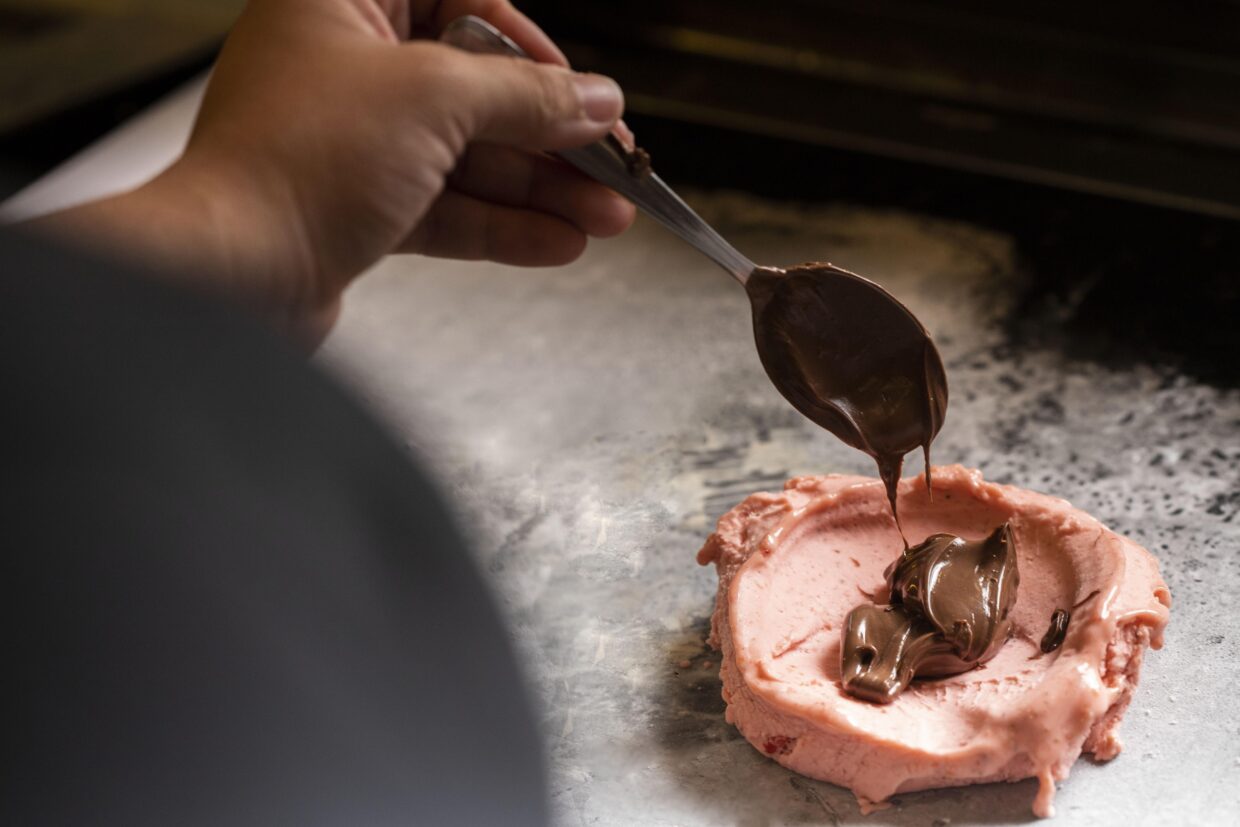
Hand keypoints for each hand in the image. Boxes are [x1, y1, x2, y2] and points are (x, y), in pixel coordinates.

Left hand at [28, 0, 634, 342]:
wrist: (228, 276)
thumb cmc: (295, 164)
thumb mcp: (435, 101)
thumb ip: (526, 96)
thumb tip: (594, 97)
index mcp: (342, 1)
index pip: (461, 0)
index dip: (528, 44)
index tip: (578, 90)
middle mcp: (344, 66)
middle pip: (475, 90)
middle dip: (552, 134)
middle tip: (612, 163)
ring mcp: (351, 142)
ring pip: (468, 157)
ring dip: (542, 189)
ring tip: (607, 215)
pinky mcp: (357, 208)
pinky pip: (447, 208)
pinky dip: (504, 226)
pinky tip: (559, 241)